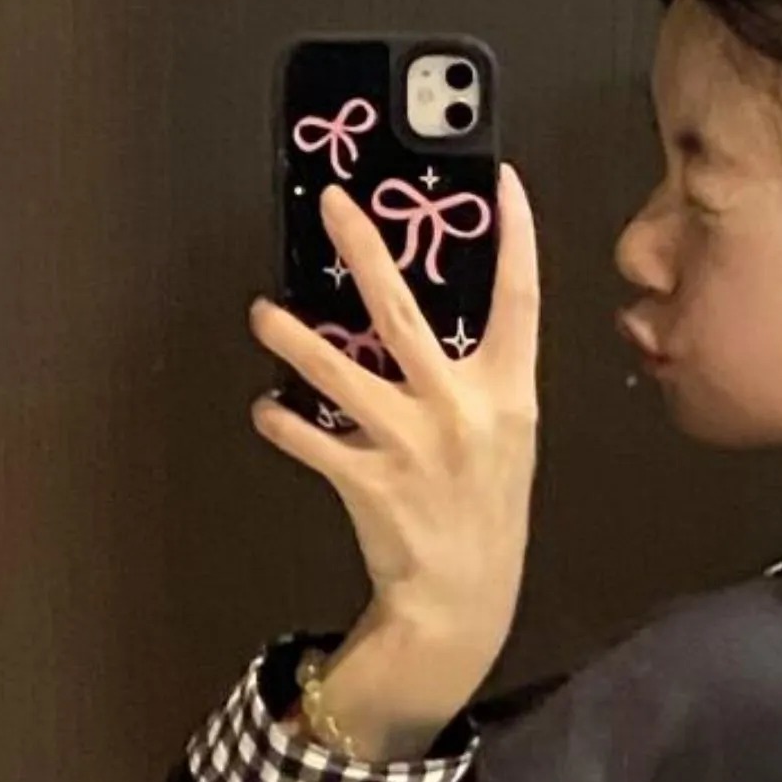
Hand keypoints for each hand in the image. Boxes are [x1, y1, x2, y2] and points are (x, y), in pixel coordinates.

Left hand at [250, 170, 541, 751]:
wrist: (465, 601)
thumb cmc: (484, 505)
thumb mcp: (506, 436)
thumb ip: (478, 378)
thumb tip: (417, 313)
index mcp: (507, 392)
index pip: (519, 299)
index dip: (515, 237)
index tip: (504, 180)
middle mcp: (461, 410)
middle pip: (404, 313)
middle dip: (365, 250)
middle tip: (333, 203)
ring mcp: (413, 446)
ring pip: (337, 374)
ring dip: (293, 340)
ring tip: (262, 312)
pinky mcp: (370, 484)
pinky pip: (312, 440)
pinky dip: (282, 421)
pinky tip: (268, 408)